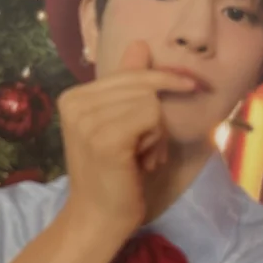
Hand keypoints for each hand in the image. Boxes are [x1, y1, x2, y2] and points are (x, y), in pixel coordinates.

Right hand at [57, 41, 195, 237]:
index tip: (190, 85)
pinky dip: (157, 142)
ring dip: (157, 134)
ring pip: (150, 102)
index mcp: (72, 96)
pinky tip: (142, 163)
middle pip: (142, 85)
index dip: (161, 81)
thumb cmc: (114, 174)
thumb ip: (128, 85)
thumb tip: (139, 44)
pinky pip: (152, 118)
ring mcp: (87, 120)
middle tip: (145, 150)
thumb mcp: (120, 123)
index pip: (129, 73)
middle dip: (155, 116)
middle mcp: (74, 102)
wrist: (98, 219)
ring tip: (140, 158)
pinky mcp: (106, 138)